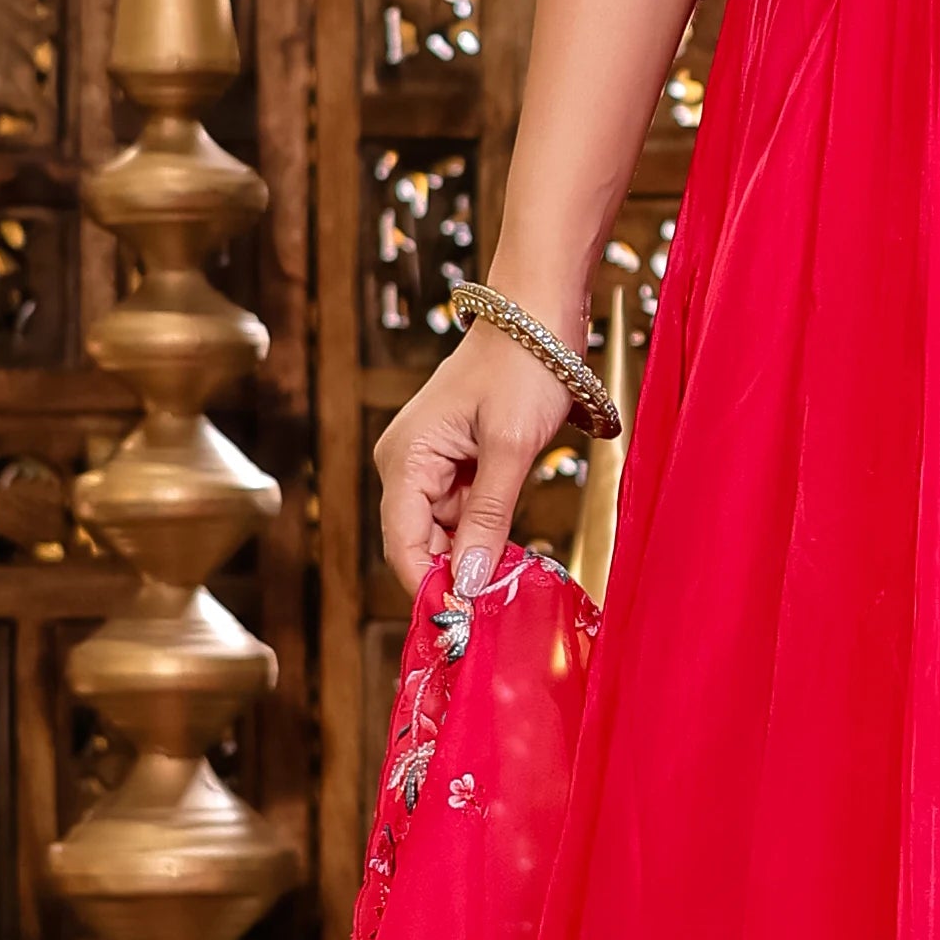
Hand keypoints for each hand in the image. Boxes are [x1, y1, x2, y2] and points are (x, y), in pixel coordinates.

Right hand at [375, 323, 570, 589]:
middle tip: (496, 610)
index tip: (463, 624)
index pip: (402, 544)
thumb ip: (489, 517)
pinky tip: (510, 549)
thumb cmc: (524, 367)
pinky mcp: (456, 464)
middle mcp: (405, 464)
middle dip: (455, 575)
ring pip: (444, 534)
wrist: (538, 316)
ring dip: (474, 556)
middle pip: (419, 544)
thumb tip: (468, 582)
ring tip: (511, 580)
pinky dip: (485, 533)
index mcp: (404, 458)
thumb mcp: (511, 447)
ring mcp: (429, 465)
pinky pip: (463, 514)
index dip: (429, 587)